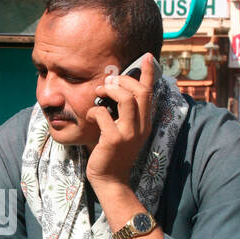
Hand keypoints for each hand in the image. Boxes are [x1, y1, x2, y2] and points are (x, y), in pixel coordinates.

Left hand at [84, 53, 159, 187]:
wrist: (111, 181)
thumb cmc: (113, 154)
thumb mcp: (123, 132)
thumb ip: (123, 114)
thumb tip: (114, 91)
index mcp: (144, 122)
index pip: (149, 92)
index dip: (148, 73)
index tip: (147, 57)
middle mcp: (140, 126)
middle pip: (139, 91)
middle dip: (123, 80)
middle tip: (109, 82)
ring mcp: (128, 133)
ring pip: (126, 98)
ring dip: (110, 90)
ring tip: (100, 93)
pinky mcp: (114, 140)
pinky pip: (103, 114)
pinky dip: (94, 110)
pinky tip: (90, 115)